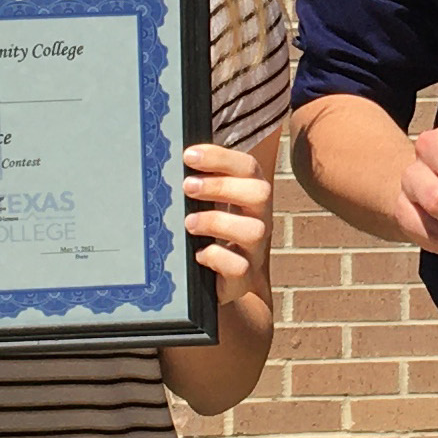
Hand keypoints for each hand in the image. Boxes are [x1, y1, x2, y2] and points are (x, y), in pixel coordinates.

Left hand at [183, 141, 275, 307]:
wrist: (226, 282)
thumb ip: (201, 182)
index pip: (248, 167)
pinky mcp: (243, 277)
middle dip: (221, 186)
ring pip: (254, 230)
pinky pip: (239, 266)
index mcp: (251, 195)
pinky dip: (216, 257)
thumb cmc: (213, 234)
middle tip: (187, 187)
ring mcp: (255, 249)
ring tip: (189, 223)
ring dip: (217, 221)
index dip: (221, 158)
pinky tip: (198, 254)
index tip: (189, 156)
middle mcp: (259, 219)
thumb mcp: (209, 204)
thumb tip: (176, 158)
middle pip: (260, 192)